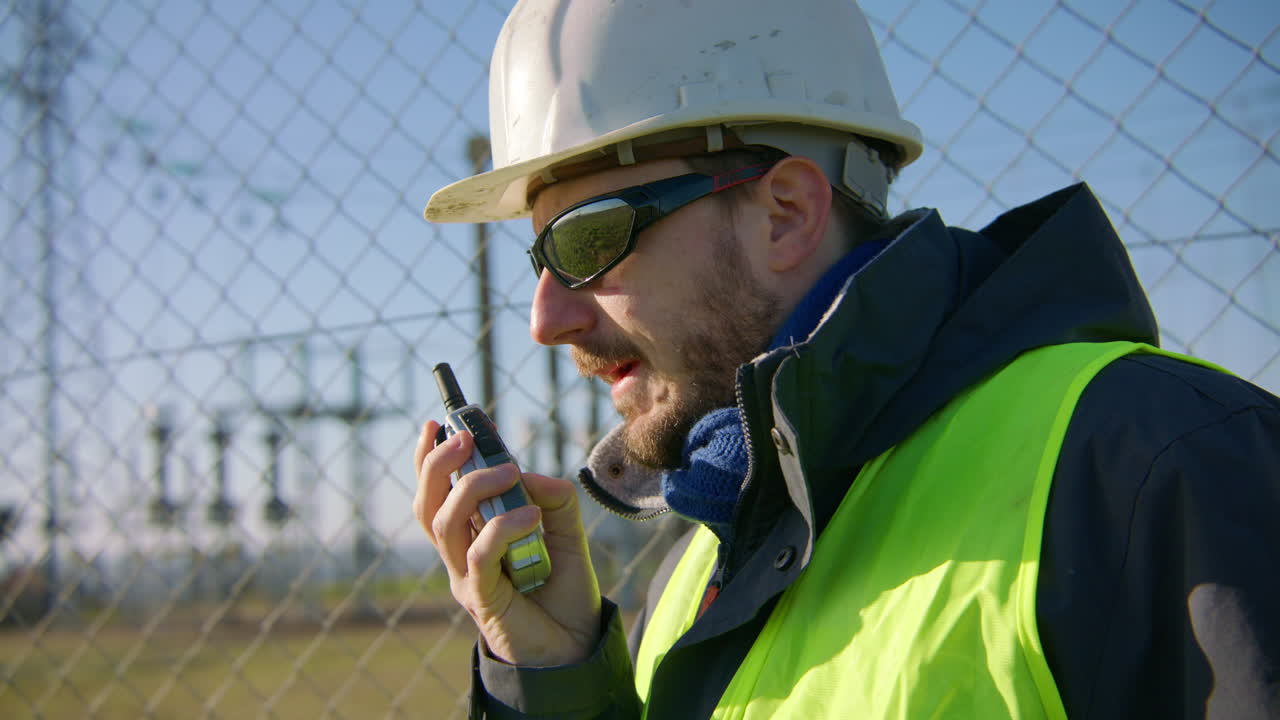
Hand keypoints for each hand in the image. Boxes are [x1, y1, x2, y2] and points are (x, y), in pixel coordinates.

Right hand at [412, 421, 601, 665]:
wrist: (578, 645)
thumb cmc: (564, 588)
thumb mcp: (566, 531)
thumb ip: (553, 498)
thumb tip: (528, 475)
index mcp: (471, 533)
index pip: (440, 490)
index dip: (438, 454)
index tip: (452, 420)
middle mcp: (460, 554)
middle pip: (427, 504)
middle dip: (439, 463)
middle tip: (467, 438)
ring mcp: (466, 578)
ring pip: (444, 525)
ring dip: (473, 488)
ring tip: (510, 472)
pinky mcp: (482, 600)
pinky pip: (477, 556)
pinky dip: (501, 527)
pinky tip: (531, 516)